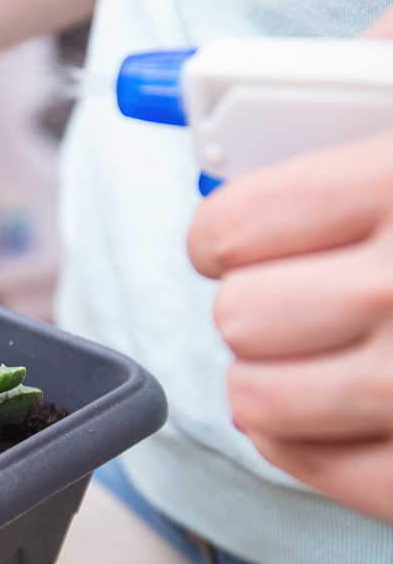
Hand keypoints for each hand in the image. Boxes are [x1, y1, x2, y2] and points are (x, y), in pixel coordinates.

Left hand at [187, 127, 392, 521]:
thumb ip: (342, 97)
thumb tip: (235, 97)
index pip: (228, 230)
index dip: (222, 236)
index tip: (237, 240)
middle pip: (240, 318)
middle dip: (254, 306)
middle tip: (298, 294)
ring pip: (258, 400)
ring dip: (272, 376)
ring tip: (317, 351)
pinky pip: (310, 466)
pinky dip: (302, 441)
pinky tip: (332, 409)